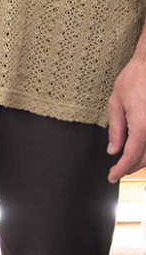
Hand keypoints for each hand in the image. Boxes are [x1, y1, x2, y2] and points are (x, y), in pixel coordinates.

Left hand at [106, 51, 145, 181]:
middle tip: (117, 170)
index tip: (112, 176)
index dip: (120, 170)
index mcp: (142, 125)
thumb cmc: (136, 78)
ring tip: (127, 162)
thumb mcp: (116, 102)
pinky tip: (140, 150)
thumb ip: (116, 130)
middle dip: (130, 168)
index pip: (131, 157)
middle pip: (145, 159)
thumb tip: (113, 150)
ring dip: (142, 161)